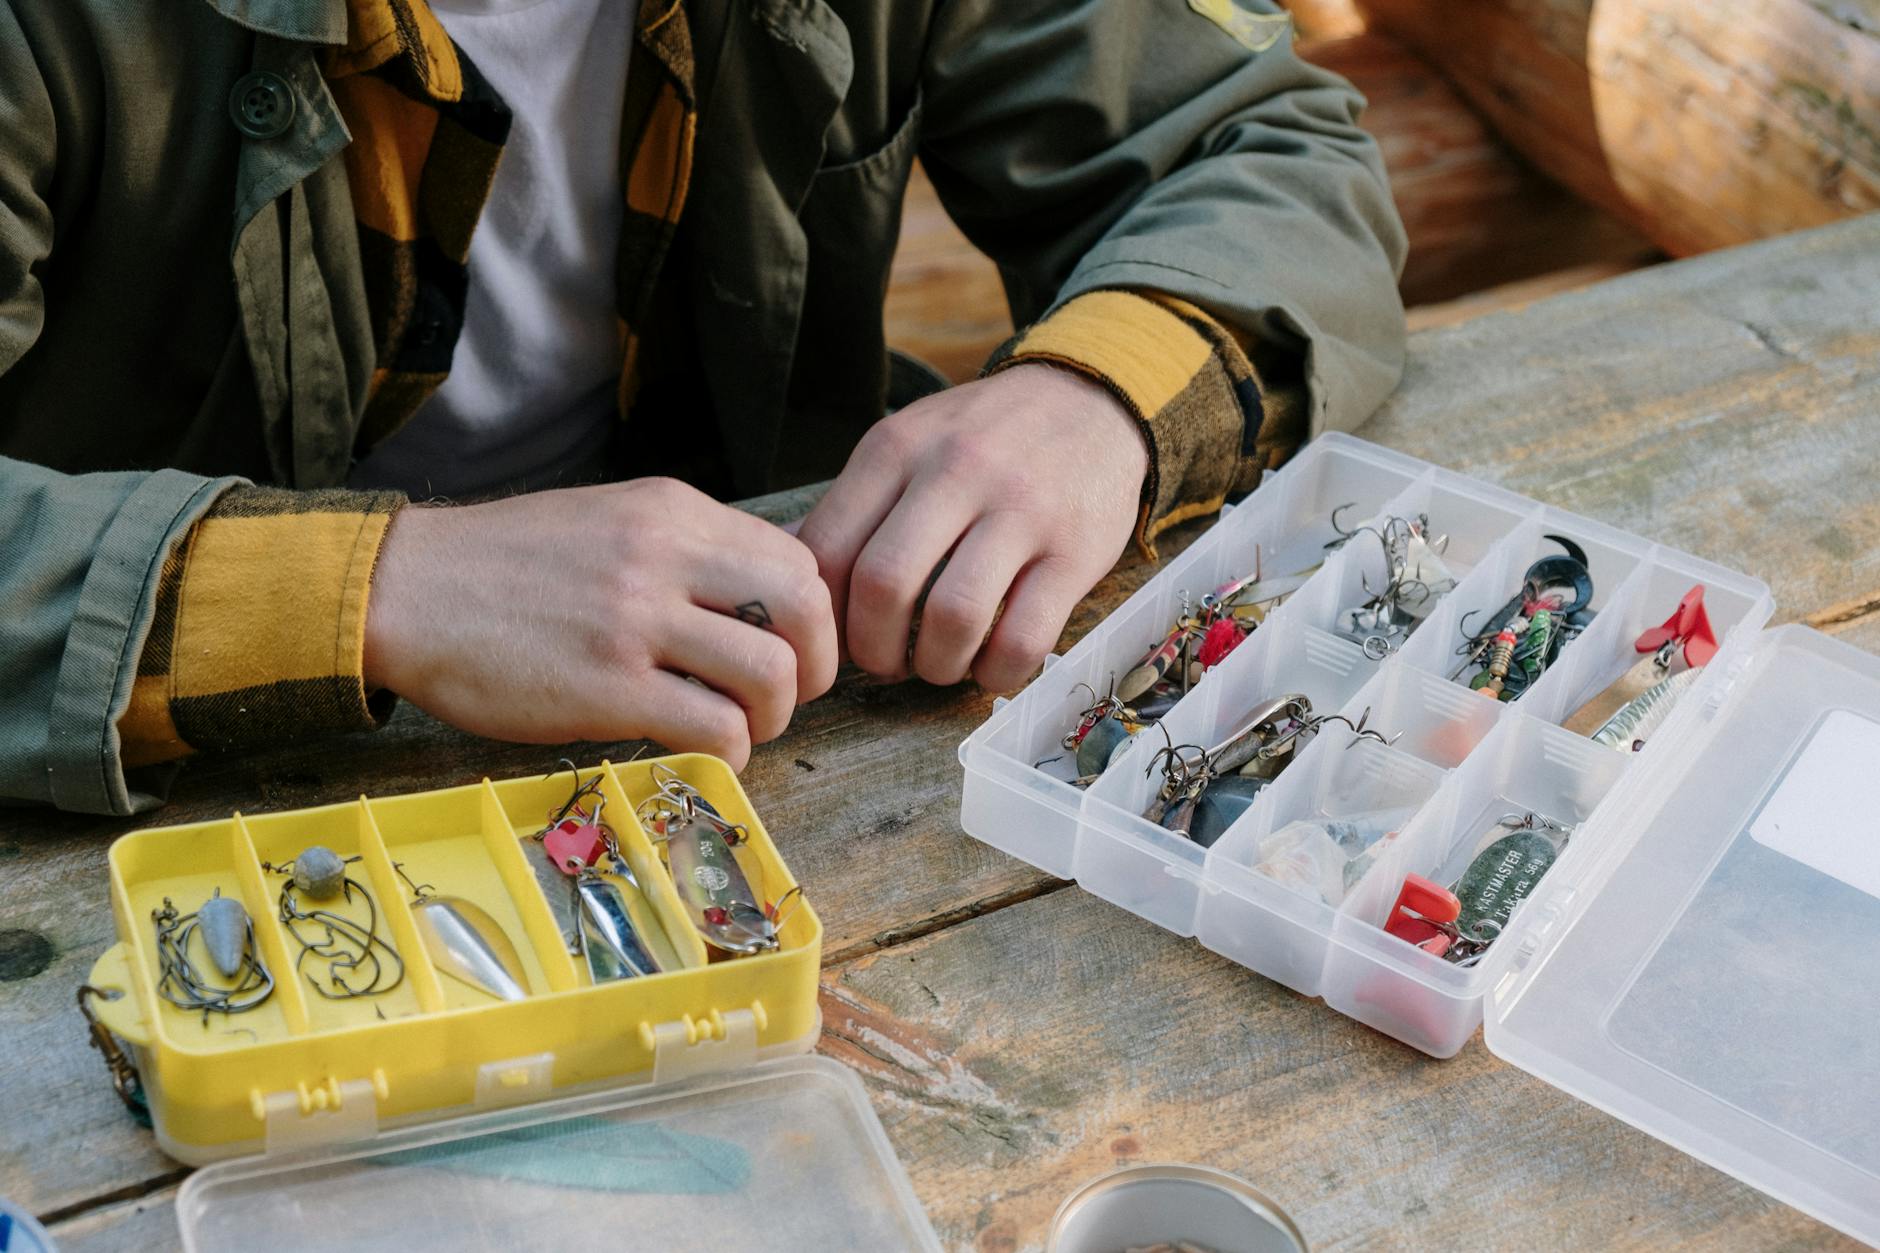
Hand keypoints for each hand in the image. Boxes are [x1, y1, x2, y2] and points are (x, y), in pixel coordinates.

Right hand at [363, 478, 836, 767]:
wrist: (406, 589)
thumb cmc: (507, 566)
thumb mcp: (611, 521)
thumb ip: (687, 553)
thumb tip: (763, 606)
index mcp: (672, 512)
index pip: (796, 560)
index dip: (811, 618)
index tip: (791, 650)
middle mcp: (664, 556)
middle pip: (804, 610)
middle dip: (814, 667)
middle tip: (786, 697)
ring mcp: (636, 622)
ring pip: (770, 675)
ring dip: (772, 717)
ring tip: (740, 727)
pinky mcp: (607, 689)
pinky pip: (715, 728)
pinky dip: (730, 751)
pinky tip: (704, 749)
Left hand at [800, 364, 1147, 691]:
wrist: (1091, 400)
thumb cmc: (984, 438)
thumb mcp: (910, 441)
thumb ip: (856, 506)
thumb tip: (791, 581)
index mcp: (898, 448)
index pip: (828, 549)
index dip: (822, 616)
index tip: (836, 640)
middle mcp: (956, 471)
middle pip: (883, 585)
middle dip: (873, 650)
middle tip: (886, 662)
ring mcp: (1021, 510)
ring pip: (953, 618)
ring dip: (935, 666)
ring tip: (939, 664)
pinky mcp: (1075, 551)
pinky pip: (1023, 639)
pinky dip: (997, 673)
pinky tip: (991, 665)